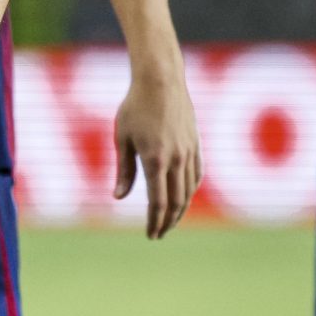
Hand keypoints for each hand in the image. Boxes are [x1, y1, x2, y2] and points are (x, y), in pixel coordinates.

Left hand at [114, 63, 201, 237]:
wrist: (161, 80)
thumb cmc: (135, 106)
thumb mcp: (122, 138)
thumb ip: (124, 170)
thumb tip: (119, 197)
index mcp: (155, 160)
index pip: (157, 202)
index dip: (154, 222)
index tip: (150, 235)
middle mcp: (176, 160)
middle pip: (176, 202)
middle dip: (167, 222)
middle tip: (158, 234)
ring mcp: (189, 152)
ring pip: (188, 191)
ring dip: (180, 210)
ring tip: (170, 221)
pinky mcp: (196, 144)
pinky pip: (197, 174)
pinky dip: (190, 190)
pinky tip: (184, 197)